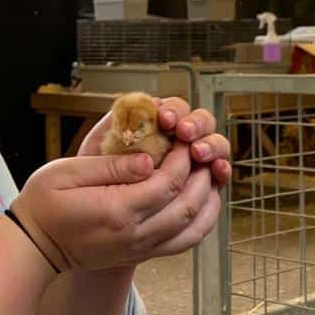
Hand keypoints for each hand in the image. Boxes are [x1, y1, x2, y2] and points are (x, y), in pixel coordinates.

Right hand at [13, 142, 219, 270]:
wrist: (34, 247)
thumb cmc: (43, 204)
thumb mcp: (66, 173)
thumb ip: (110, 166)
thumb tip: (150, 159)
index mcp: (117, 210)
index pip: (168, 182)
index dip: (182, 158)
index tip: (181, 138)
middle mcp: (135, 234)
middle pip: (188, 205)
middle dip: (201, 174)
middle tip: (199, 150)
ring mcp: (140, 248)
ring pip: (193, 227)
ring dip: (208, 198)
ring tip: (207, 173)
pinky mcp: (141, 255)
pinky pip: (184, 243)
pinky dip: (202, 223)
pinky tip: (203, 203)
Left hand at [79, 96, 231, 186]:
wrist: (92, 206)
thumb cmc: (94, 175)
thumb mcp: (97, 149)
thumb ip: (114, 126)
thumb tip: (134, 110)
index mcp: (155, 124)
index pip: (175, 108)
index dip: (175, 110)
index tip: (165, 118)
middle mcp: (177, 140)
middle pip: (201, 122)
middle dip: (197, 124)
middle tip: (184, 132)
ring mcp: (192, 161)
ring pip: (215, 145)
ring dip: (212, 145)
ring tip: (198, 152)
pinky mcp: (201, 185)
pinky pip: (219, 175)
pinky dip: (222, 171)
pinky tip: (217, 171)